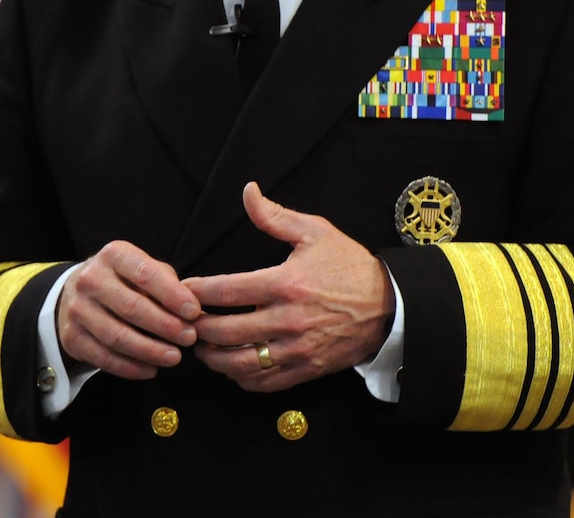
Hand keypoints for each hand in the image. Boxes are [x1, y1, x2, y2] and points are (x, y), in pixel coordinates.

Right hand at [56, 240, 200, 380]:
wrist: (75, 294)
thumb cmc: (121, 281)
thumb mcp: (141, 269)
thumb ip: (166, 283)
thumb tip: (192, 311)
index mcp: (113, 256)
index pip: (146, 274)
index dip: (172, 295)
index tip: (194, 312)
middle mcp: (90, 279)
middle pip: (132, 307)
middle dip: (165, 326)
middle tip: (188, 338)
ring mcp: (77, 309)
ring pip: (117, 336)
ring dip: (150, 350)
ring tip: (174, 357)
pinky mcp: (72, 337)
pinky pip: (104, 358)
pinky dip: (130, 367)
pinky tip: (150, 369)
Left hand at [182, 182, 394, 391]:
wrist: (389, 304)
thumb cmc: (349, 265)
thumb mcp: (315, 232)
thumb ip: (275, 216)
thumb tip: (248, 192)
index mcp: (286, 283)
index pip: (227, 292)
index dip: (197, 292)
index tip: (184, 290)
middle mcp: (288, 320)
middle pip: (226, 333)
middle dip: (198, 328)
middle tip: (186, 321)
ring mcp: (298, 349)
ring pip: (241, 364)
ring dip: (214, 359)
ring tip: (203, 348)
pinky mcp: (307, 369)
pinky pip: (266, 383)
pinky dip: (242, 379)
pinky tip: (233, 367)